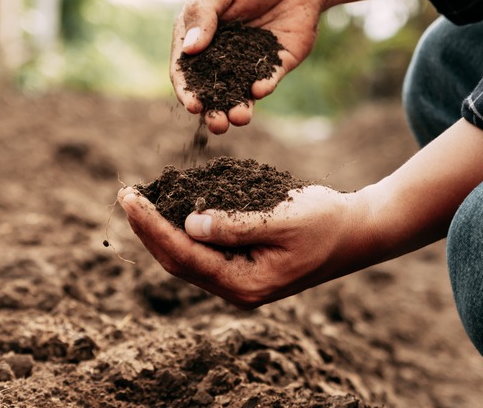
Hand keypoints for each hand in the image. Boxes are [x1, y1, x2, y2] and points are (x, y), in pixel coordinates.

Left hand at [118, 185, 373, 308]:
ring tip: (138, 201)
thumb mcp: (282, 218)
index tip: (131, 198)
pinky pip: (203, 250)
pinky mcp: (243, 265)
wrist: (356, 232)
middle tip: (126, 194)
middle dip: (149, 228)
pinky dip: (183, 228)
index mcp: (245, 284)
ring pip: (187, 257)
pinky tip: (171, 208)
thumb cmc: (326, 222)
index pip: (185, 256)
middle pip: (178, 261)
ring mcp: (239, 279)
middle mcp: (237, 288)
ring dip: (161, 229)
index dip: (153, 226)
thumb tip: (188, 224)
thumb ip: (235, 224)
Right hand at [171, 0, 328, 133]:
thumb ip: (203, 15)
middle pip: (211, 91)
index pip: (185, 70)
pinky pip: (266, 82)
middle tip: (217, 124)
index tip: (192, 105)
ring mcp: (246, 64)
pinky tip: (260, 89)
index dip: (187, 90)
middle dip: (213, 111)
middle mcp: (220, 56)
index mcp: (198, 37)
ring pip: (238, 94)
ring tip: (239, 118)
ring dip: (237, 109)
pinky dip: (262, 87)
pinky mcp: (274, 66)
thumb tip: (189, 50)